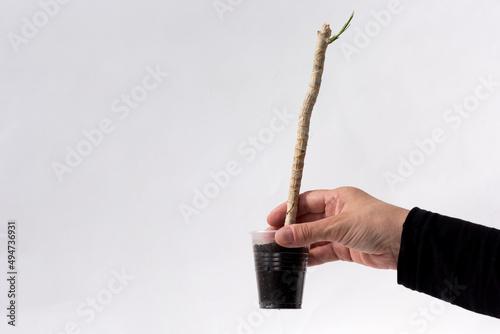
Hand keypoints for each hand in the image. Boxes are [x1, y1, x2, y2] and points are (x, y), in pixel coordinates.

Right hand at [267, 187, 408, 269]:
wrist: (405, 244)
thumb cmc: (379, 223)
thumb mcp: (339, 225)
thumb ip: (309, 232)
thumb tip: (282, 235)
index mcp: (337, 198)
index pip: (305, 201)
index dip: (287, 209)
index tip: (271, 220)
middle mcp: (337, 213)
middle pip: (307, 220)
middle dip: (290, 229)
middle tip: (272, 238)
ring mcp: (341, 231)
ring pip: (314, 238)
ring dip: (299, 245)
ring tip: (281, 252)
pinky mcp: (346, 248)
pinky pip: (323, 252)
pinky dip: (311, 257)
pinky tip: (299, 261)